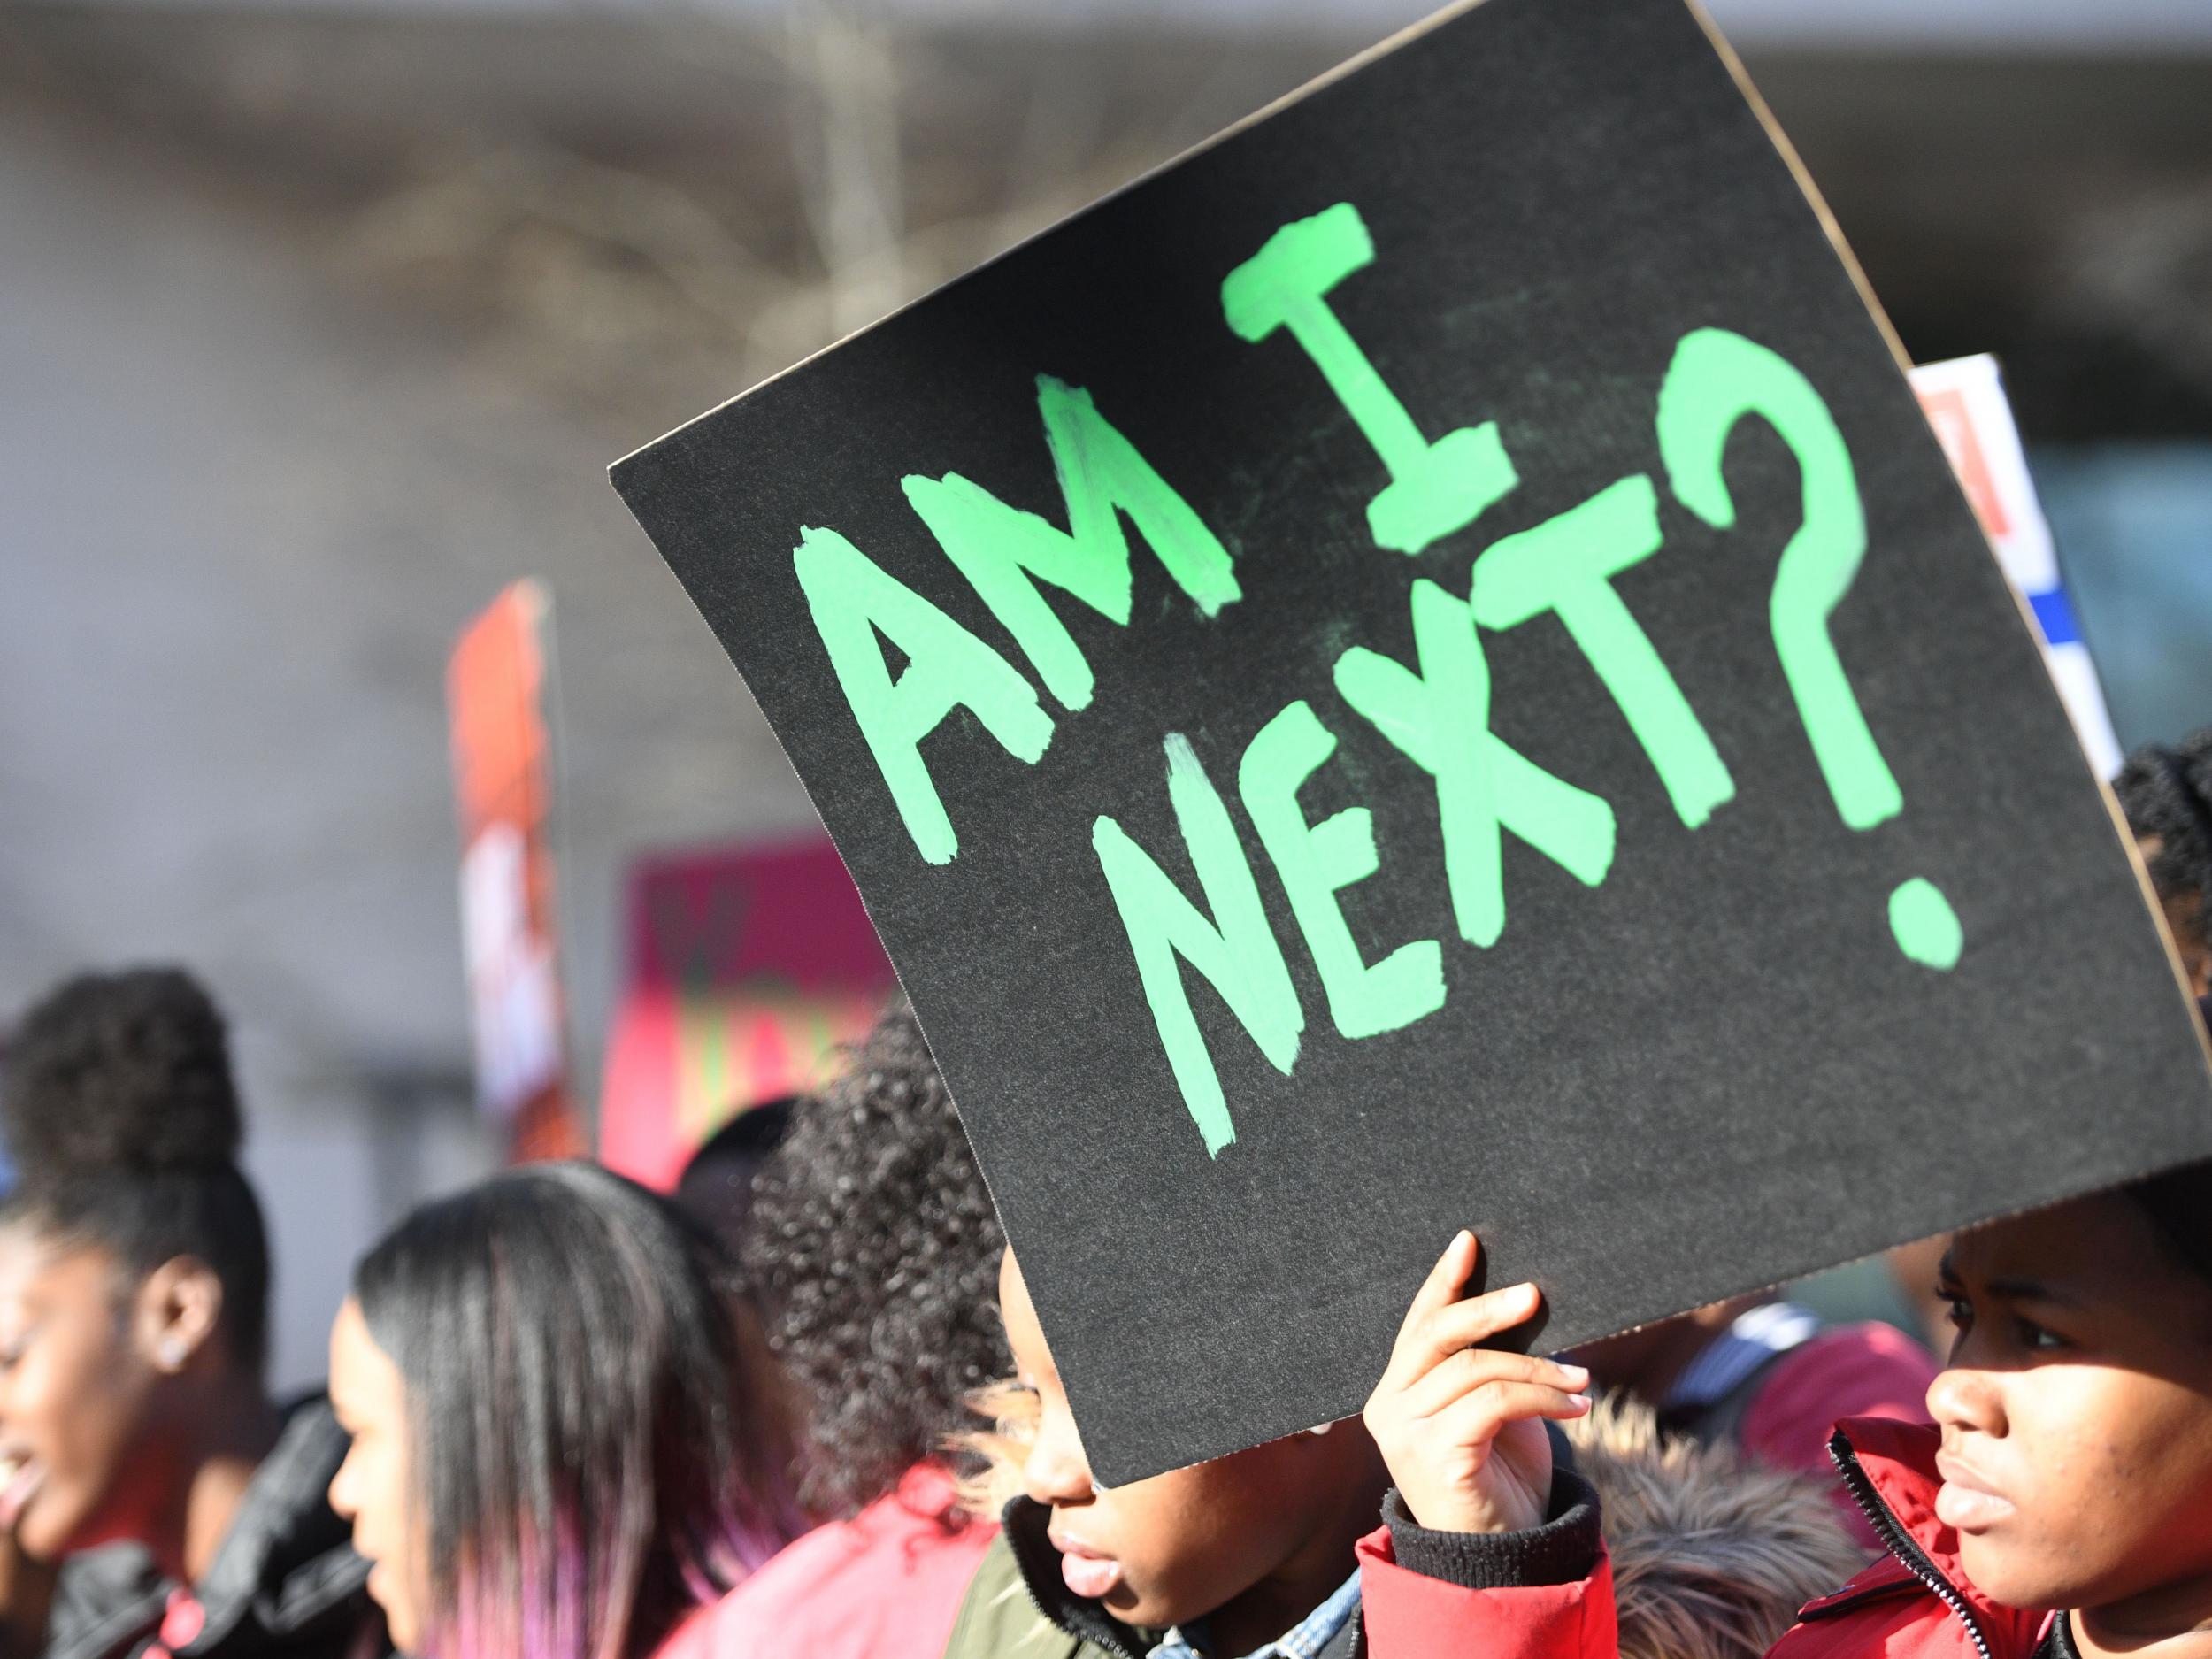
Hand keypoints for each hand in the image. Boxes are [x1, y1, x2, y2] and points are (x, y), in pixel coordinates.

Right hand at [1363, 1230, 1590, 1534]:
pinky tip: (1575, 1406)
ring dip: (1540, 1370)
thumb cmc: (1499, 1477)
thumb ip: (1490, 1364)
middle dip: (1488, 1309)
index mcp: (1397, 1390)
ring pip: (1477, 1369)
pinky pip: (1494, 1403)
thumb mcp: (1493, 1409)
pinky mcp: (1436, 1456)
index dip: (1444, 1281)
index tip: (1470, 1241)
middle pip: (1438, 1335)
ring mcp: (1406, 1432)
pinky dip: (1542, 1397)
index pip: (1419, 1324)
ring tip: (1582, 1381)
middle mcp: (1389, 1406)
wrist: (1503, 1557)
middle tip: (1534, 1295)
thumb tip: (1521, 1301)